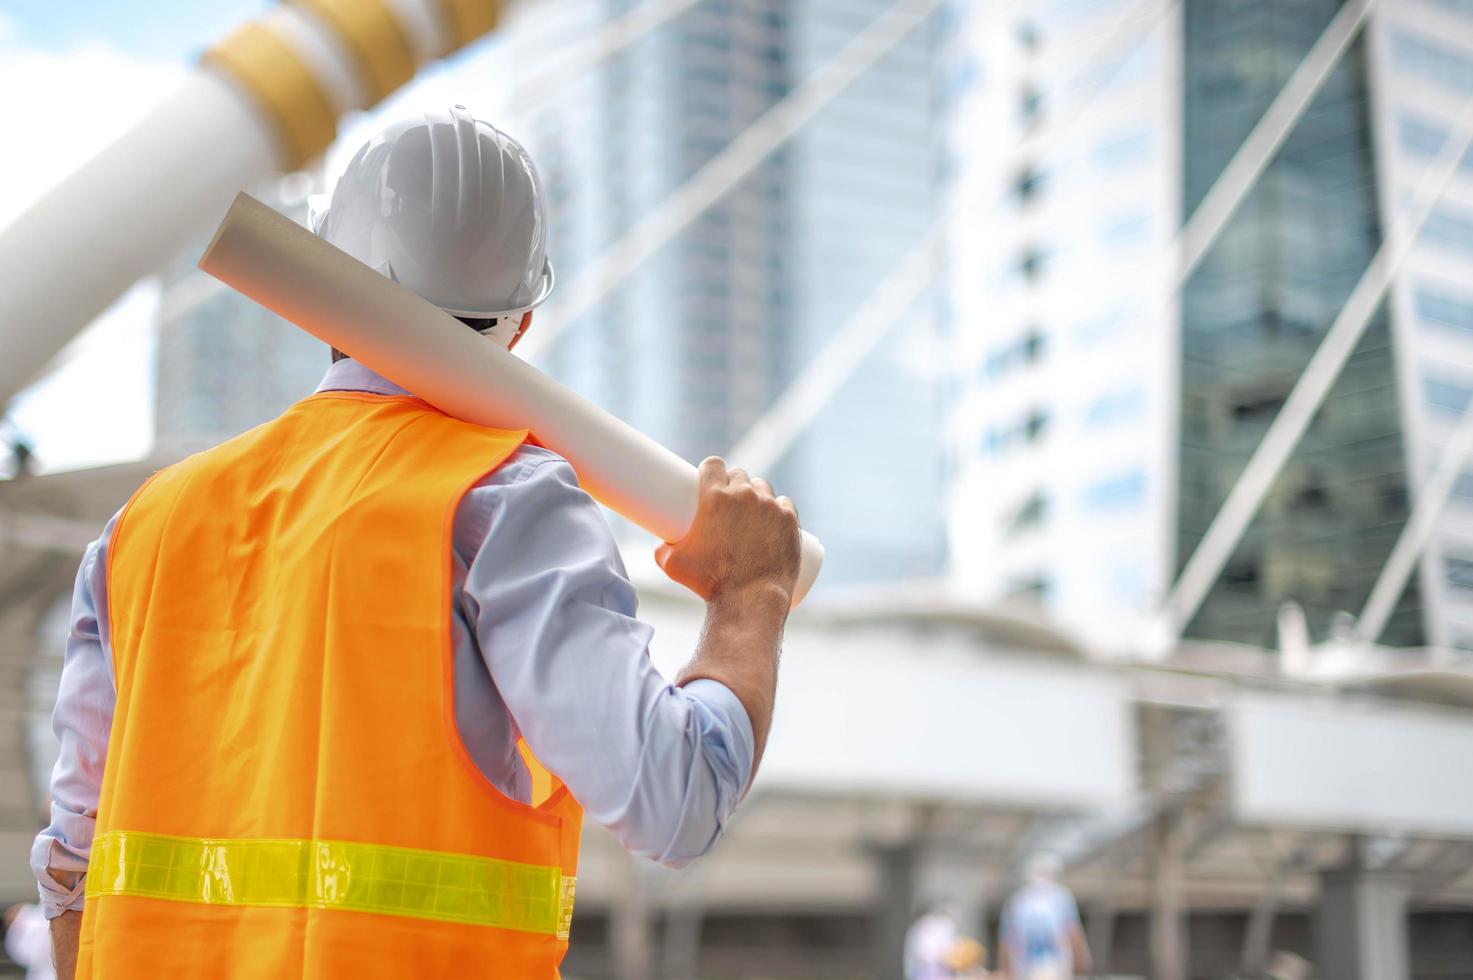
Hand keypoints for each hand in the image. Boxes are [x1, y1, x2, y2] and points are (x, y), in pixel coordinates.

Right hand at [656, 457, 801, 605]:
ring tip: (751, 508)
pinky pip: (785, 504)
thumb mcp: (674, 565)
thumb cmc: (710, 583)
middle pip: (739, 474)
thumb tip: (660, 548)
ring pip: (762, 487)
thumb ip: (662, 551)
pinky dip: (778, 508)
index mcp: (715, 497)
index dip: (711, 468)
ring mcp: (770, 506)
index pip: (714, 464)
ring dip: (756, 492)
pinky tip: (775, 513)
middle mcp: (744, 495)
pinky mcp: (790, 521)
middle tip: (729, 500)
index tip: (710, 477)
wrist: (749, 600)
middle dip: (733, 482)